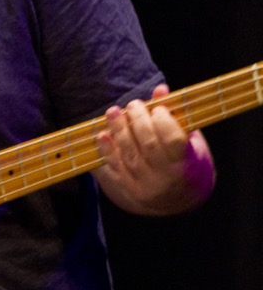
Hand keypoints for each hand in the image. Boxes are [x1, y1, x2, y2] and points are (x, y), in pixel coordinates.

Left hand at [95, 83, 214, 214]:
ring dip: (119, 131)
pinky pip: (116, 169)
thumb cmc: (185, 161)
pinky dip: (107, 151)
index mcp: (186, 163)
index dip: (163, 120)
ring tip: (113, 112)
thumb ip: (174, 116)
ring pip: (130, 156)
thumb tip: (160, 89)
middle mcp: (167, 178)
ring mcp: (147, 187)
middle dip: (138, 120)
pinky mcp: (130, 190)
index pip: (173, 140)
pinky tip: (102, 134)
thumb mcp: (187, 140)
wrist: (178, 199)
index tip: (157, 108)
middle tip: (133, 105)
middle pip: (148, 145)